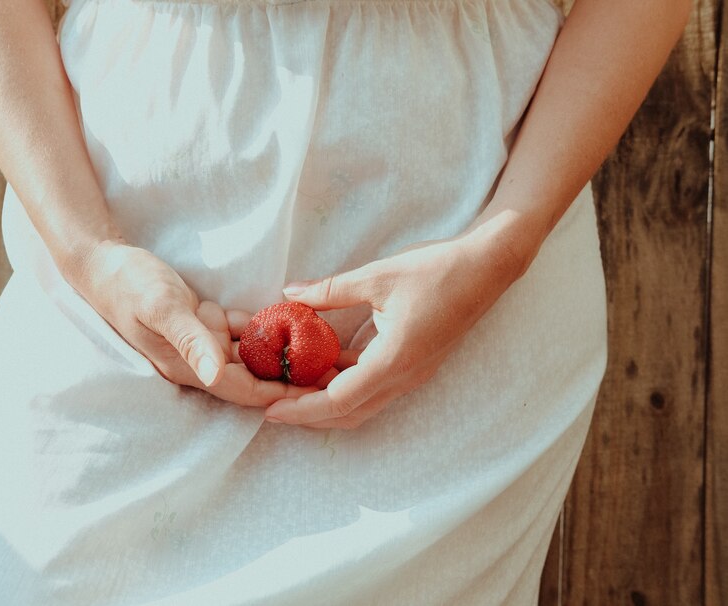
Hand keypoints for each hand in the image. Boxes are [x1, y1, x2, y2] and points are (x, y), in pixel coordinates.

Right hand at [69, 239, 319, 406]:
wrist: (103, 262)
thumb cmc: (128, 285)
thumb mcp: (160, 308)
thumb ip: (189, 340)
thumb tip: (215, 375)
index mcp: (188, 365)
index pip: (243, 388)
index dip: (279, 393)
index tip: (316, 394)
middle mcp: (199, 359)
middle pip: (253, 376)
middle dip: (290, 376)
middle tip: (332, 369)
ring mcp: (203, 340)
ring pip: (252, 352)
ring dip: (284, 351)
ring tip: (324, 347)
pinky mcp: (205, 320)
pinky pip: (244, 328)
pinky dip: (267, 324)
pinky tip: (295, 318)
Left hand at [263, 234, 522, 428]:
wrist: (487, 267)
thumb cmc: (436, 270)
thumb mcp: (376, 277)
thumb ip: (329, 290)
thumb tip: (288, 294)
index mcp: (393, 361)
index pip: (338, 401)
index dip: (301, 410)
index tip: (270, 411)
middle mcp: (404, 377)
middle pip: (348, 413)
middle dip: (308, 414)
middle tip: (271, 404)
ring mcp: (411, 374)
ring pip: (361, 404)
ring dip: (325, 401)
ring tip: (289, 389)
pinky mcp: (413, 365)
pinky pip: (373, 387)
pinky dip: (343, 384)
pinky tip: (319, 367)